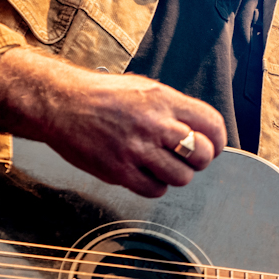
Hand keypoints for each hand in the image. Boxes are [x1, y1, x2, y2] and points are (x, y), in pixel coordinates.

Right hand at [0, 47, 226, 197]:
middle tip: (187, 160)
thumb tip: (199, 129)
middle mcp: (154, 124)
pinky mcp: (118, 171)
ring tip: (162, 167)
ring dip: (176, 175)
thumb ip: (172, 108)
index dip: (218, 141)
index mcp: (164, 99)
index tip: (212, 147)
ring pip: (181, 177)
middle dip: (199, 161)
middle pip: (202, 155)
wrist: (60, 103)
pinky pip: (154, 190)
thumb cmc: (102, 95)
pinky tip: (144, 174)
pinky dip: (155, 186)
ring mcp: (136, 149)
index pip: (212, 124)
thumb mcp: (145, 88)